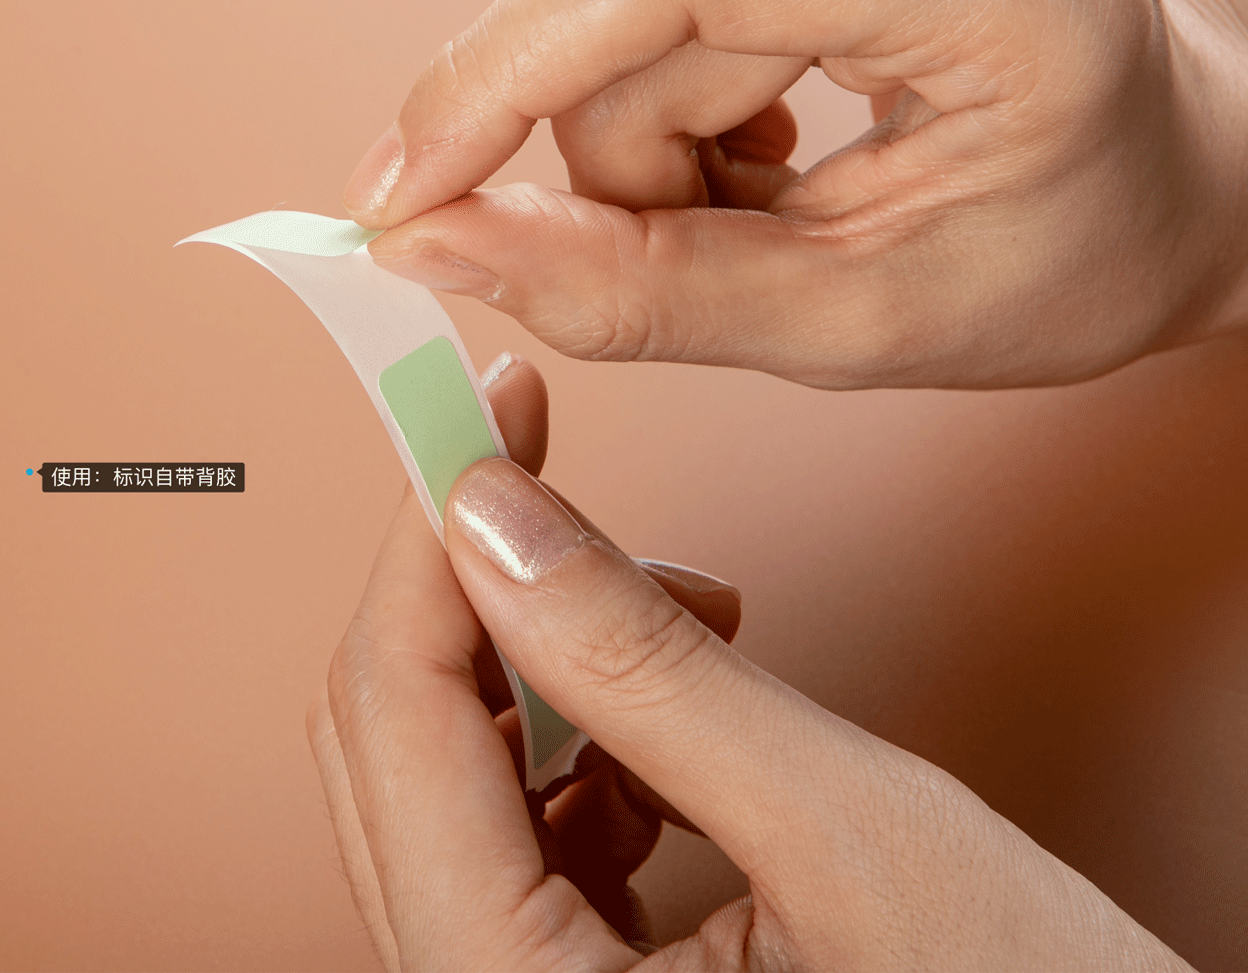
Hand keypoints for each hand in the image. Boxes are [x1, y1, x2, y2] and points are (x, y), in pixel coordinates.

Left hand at [309, 355, 1189, 969]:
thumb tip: (496, 515)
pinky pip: (527, 834)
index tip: (485, 414)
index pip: (395, 721)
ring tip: (689, 612)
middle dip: (483, 590)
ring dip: (547, 665)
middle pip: (400, 751)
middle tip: (540, 462)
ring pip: (459, 784)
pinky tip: (675, 713)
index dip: (432, 540)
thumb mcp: (853, 833)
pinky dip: (589, 743)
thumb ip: (650, 670)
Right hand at [344, 0, 1247, 388]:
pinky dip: (674, 121)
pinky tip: (763, 166)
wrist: (1190, 176)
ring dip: (650, 159)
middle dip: (605, 163)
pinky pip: (665, 14)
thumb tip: (446, 250)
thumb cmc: (1081, 260)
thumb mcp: (871, 324)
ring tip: (766, 225)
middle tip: (679, 268)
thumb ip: (650, 295)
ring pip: (631, 22)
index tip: (398, 196)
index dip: (499, 75)